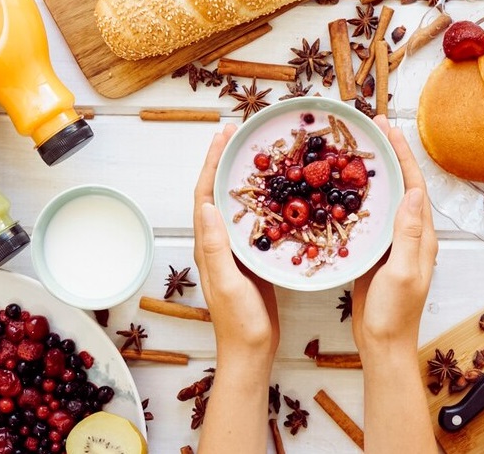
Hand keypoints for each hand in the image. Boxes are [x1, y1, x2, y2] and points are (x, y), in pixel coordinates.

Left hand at [193, 124, 278, 367]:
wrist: (252, 350)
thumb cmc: (240, 322)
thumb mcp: (228, 283)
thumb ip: (216, 247)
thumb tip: (207, 205)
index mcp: (208, 245)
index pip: (205, 194)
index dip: (212, 162)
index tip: (224, 135)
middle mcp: (217, 242)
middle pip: (218, 192)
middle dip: (225, 160)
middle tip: (239, 133)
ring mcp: (235, 250)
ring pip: (236, 203)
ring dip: (242, 176)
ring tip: (257, 153)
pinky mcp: (252, 258)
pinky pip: (254, 220)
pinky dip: (262, 200)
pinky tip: (278, 193)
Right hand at [351, 116, 439, 453]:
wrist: (382, 344)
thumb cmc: (395, 314)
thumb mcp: (403, 273)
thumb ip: (408, 235)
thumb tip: (414, 193)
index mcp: (421, 236)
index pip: (414, 185)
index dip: (402, 154)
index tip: (387, 129)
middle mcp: (409, 234)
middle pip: (400, 184)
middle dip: (388, 155)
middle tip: (369, 130)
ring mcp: (391, 243)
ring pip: (383, 198)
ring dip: (372, 173)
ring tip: (354, 150)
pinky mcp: (374, 252)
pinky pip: (368, 218)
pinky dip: (356, 198)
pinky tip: (340, 190)